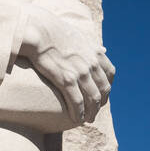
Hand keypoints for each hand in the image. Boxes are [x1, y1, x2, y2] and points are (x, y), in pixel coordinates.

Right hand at [20, 7, 114, 124]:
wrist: (40, 31)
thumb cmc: (55, 31)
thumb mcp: (80, 35)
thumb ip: (93, 46)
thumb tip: (104, 50)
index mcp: (95, 53)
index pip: (110, 74)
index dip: (107, 87)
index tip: (102, 94)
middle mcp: (92, 64)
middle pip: (103, 89)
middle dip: (100, 103)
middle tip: (95, 112)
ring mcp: (81, 73)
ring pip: (92, 99)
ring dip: (92, 112)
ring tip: (87, 119)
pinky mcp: (66, 80)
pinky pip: (77, 102)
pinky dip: (79, 113)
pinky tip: (77, 120)